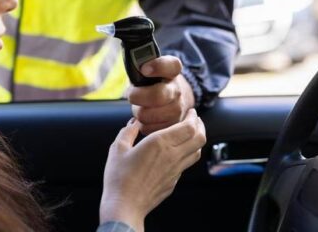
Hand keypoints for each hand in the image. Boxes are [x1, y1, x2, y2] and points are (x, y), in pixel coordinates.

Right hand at [100, 110, 205, 230]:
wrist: (125, 206)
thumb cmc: (119, 177)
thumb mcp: (118, 148)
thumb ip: (128, 131)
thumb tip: (134, 122)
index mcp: (160, 143)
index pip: (189, 127)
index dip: (193, 117)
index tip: (190, 112)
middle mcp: (172, 156)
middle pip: (199, 138)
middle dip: (200, 126)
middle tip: (194, 119)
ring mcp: (175, 170)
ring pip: (197, 152)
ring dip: (197, 140)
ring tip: (190, 134)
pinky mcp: (173, 181)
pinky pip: (186, 164)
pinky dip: (188, 153)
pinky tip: (178, 152)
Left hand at [128, 56, 194, 134]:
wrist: (170, 98)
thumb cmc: (151, 82)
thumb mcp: (147, 68)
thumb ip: (139, 63)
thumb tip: (131, 63)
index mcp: (172, 71)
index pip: (172, 65)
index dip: (158, 66)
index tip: (144, 68)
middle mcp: (178, 90)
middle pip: (158, 96)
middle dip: (138, 96)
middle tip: (132, 95)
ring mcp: (178, 109)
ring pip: (149, 115)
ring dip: (139, 112)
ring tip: (140, 106)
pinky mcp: (172, 126)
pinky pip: (149, 128)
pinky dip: (142, 124)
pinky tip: (146, 117)